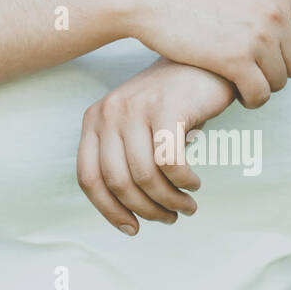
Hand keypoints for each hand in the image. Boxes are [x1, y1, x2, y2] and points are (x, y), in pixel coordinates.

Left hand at [77, 59, 234, 232]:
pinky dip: (184, 182)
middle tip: (169, 218)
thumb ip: (121, 159)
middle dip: (145, 210)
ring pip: (145, 176)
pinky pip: (170, 162)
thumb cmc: (169, 105)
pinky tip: (194, 184)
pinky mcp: (166, 108)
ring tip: (186, 206)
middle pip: (118, 182)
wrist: (202, 62)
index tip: (131, 228)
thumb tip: (126, 214)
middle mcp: (109, 112)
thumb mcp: (133, 128)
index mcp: (94, 120)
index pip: (88, 177)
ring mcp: (136, 108)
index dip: (108, 210)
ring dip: (169, 201)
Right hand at [130, 0, 290, 106]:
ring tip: (247, 80)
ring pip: (280, 79)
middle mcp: (275, 13)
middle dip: (281, 66)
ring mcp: (257, 38)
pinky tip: (239, 93)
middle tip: (257, 67)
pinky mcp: (235, 62)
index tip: (279, 48)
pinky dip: (252, 98)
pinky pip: (259, 93)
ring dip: (266, 84)